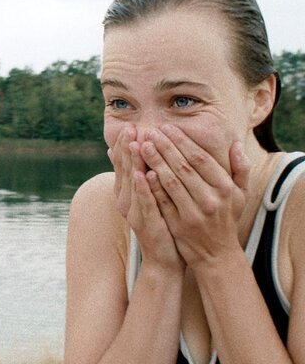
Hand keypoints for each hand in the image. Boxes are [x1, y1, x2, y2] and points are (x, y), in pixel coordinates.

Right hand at [108, 125, 184, 272]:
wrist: (164, 260)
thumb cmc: (160, 225)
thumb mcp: (148, 199)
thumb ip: (138, 178)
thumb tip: (125, 156)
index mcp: (127, 194)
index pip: (124, 165)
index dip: (126, 146)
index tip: (130, 126)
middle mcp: (126, 201)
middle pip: (126, 170)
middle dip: (128, 148)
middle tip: (130, 128)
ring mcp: (135, 213)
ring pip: (133, 183)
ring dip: (133, 163)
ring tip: (135, 144)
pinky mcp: (147, 223)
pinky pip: (145, 202)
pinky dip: (143, 187)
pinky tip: (144, 174)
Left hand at [139, 125, 249, 271]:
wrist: (217, 255)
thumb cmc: (226, 218)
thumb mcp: (240, 195)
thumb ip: (240, 169)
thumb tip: (235, 144)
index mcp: (225, 188)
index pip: (200, 159)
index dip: (182, 141)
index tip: (167, 127)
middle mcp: (211, 199)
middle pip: (183, 167)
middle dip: (165, 147)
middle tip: (149, 131)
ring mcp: (194, 213)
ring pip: (171, 182)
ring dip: (155, 162)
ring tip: (141, 145)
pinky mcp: (179, 225)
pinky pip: (163, 202)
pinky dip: (153, 187)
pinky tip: (141, 172)